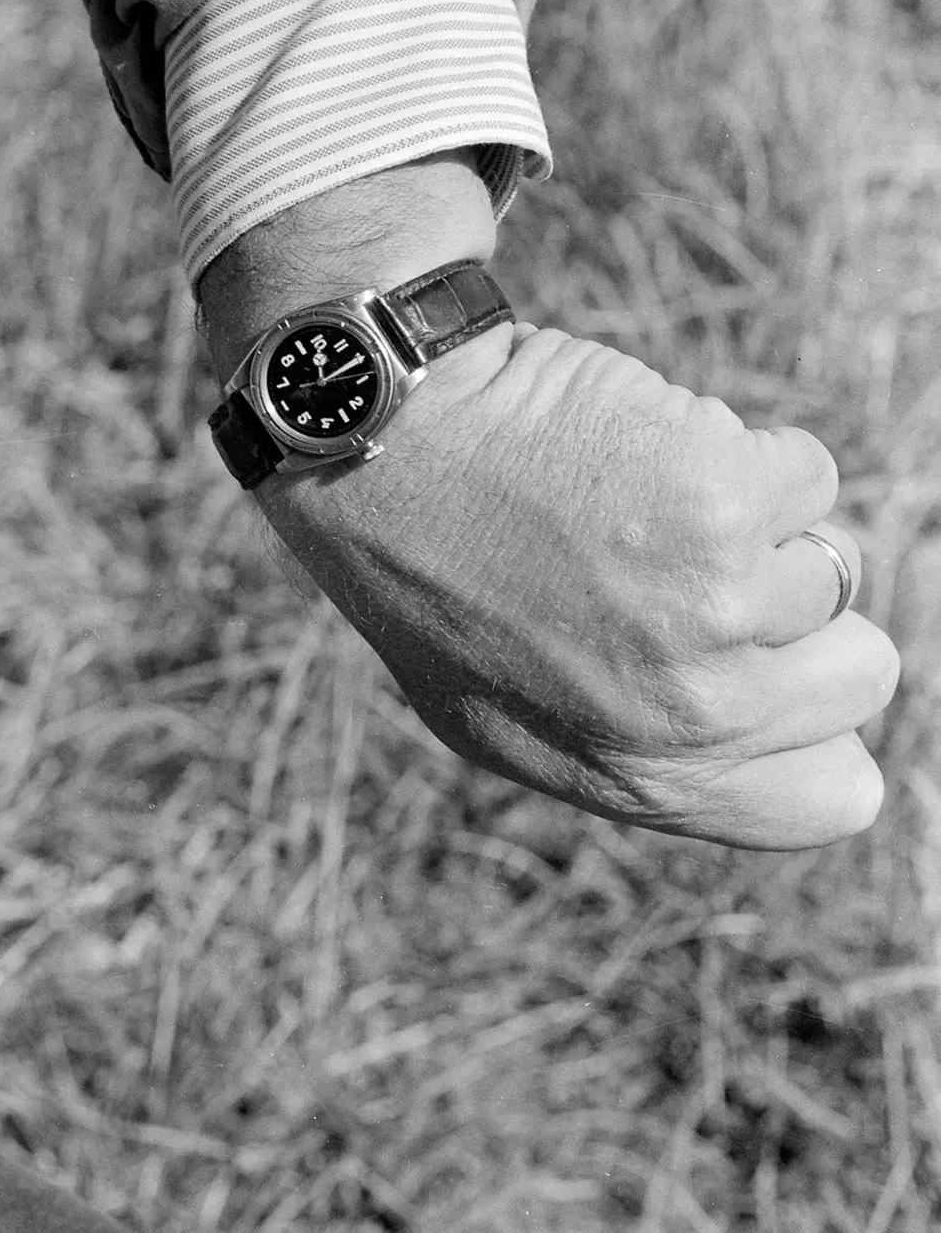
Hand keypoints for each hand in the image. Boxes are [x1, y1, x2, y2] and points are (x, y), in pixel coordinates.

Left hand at [200, 154, 898, 849]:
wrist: (379, 447)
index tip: (770, 671)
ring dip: (750, 524)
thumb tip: (771, 732)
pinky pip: (804, 474)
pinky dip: (738, 449)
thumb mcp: (508, 713)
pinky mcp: (726, 502)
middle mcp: (696, 715)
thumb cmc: (433, 575)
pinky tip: (639, 451)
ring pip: (829, 561)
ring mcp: (718, 609)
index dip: (819, 724)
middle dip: (795, 612)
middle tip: (687, 571)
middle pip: (862, 670)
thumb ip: (648, 748)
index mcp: (646, 780)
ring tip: (637, 506)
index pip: (832, 795)